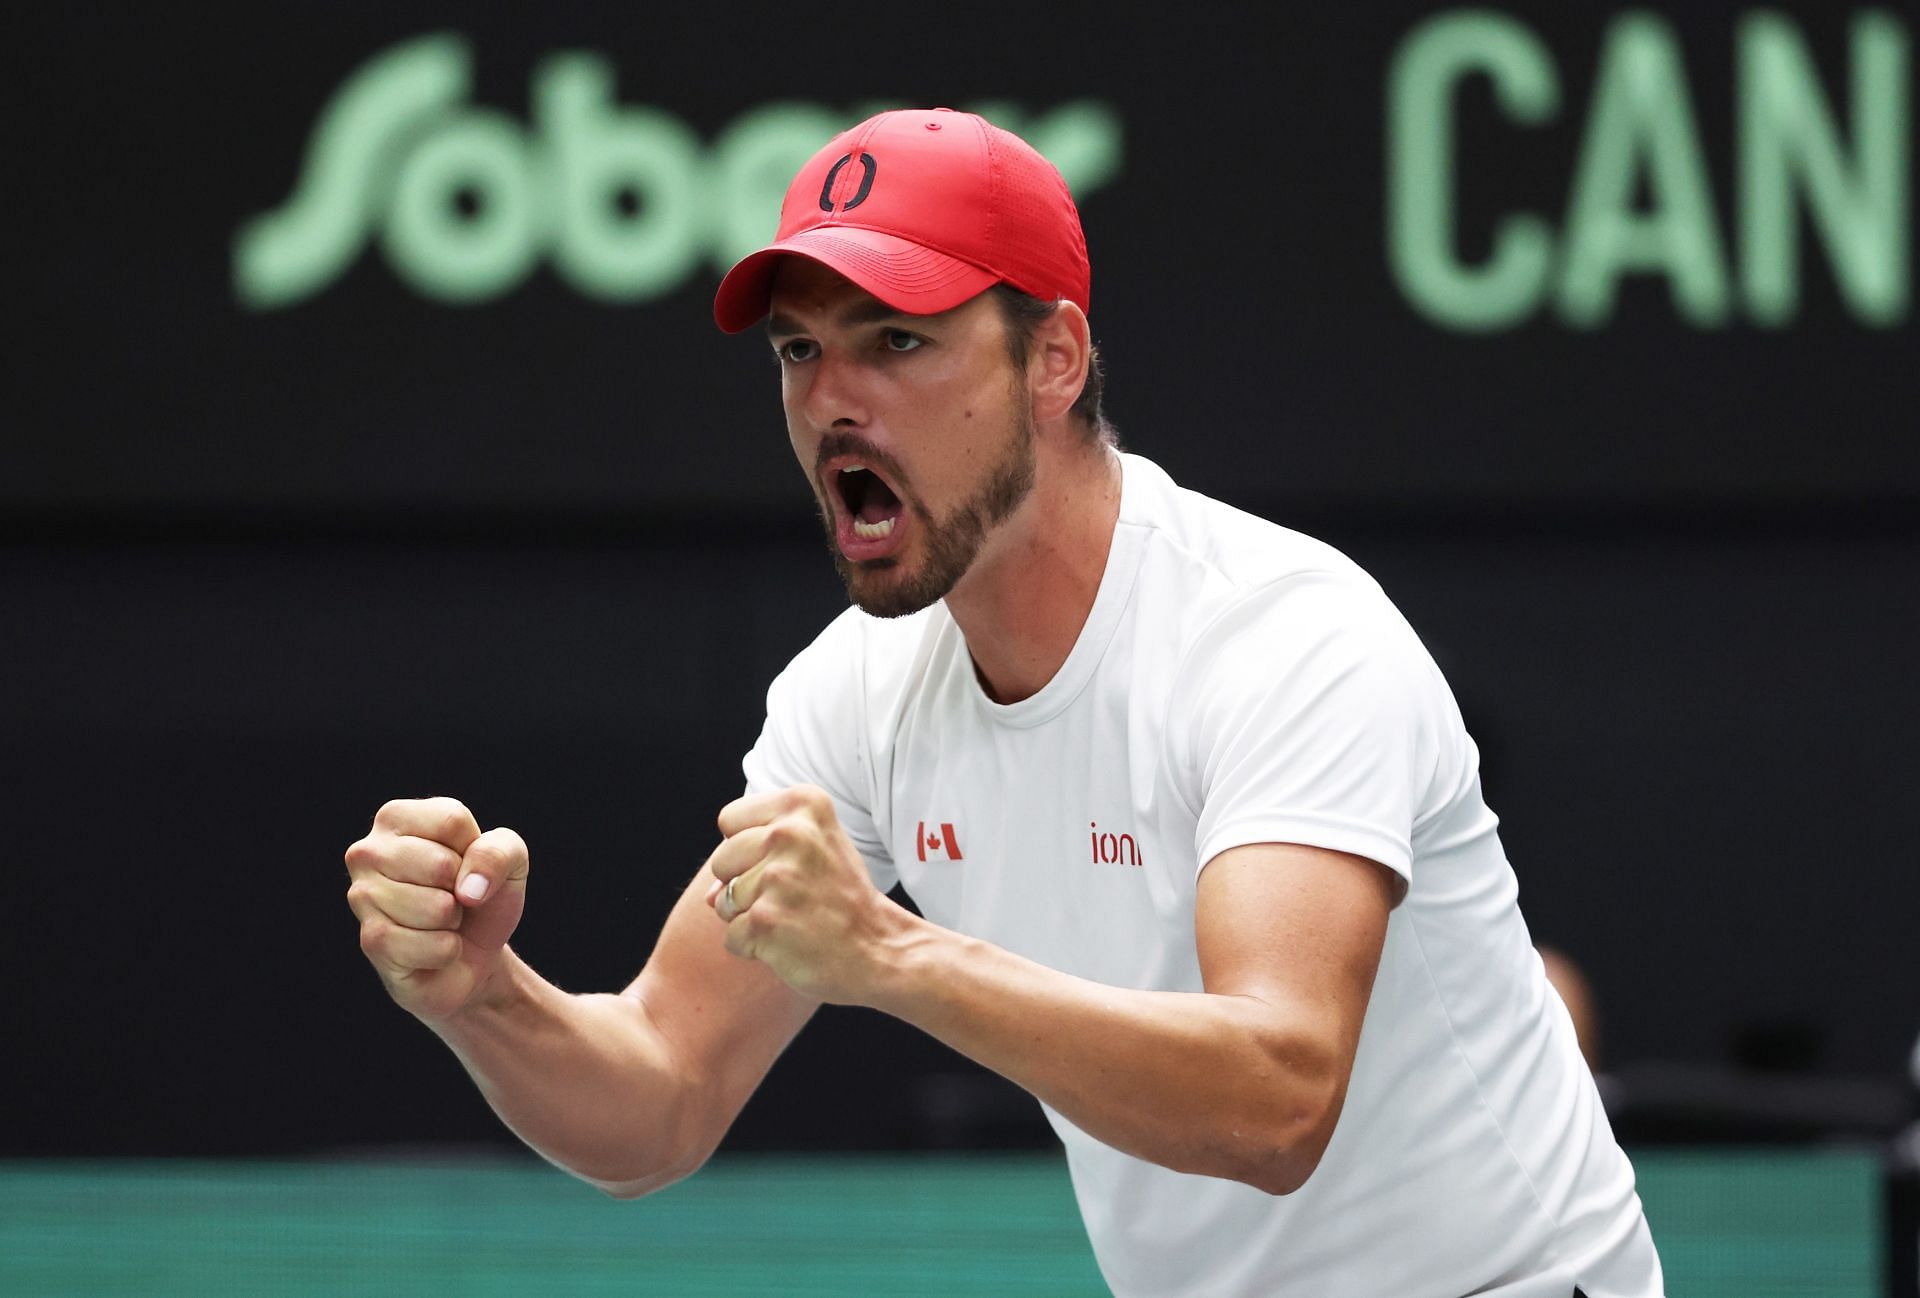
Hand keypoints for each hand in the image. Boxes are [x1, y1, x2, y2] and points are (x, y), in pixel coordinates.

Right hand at [345, 797, 529, 1022]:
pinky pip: (431, 946)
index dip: (474, 850)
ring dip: (454, 921)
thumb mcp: (509, 860)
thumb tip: (468, 888)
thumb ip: (499, 852)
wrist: (473, 952)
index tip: (465, 863)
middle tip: (453, 897)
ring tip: (441, 920)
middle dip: (463, 888)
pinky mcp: (372, 941)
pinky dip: (447, 951)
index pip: (451, 821)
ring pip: (436, 908)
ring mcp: (362, 896)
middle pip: (440, 865)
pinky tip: (433, 946)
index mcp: (396, 818)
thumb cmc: (482, 894)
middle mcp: (369, 851)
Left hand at [703, 785, 910, 1004]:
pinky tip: (790, 942)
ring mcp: (777, 878)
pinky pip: (731, 936)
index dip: (748, 847)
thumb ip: (758, 851)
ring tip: (794, 919)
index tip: (786, 864)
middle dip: (744, 884)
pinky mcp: (766, 921)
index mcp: (803, 805)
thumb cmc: (842, 897)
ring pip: (723, 901)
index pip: (730, 819)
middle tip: (792, 897)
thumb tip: (710, 895)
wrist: (880, 948)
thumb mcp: (815, 848)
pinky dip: (754, 948)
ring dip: (750, 918)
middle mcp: (789, 833)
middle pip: (721, 859)